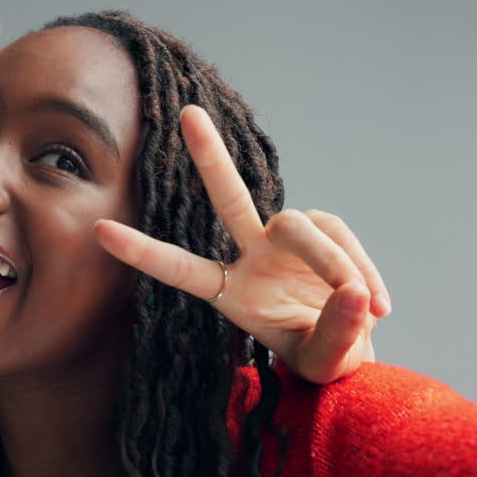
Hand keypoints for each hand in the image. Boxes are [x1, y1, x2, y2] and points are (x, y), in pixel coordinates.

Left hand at [94, 105, 390, 383]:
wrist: (352, 344)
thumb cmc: (322, 356)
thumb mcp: (324, 364)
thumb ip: (336, 335)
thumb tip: (355, 295)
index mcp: (230, 292)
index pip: (179, 269)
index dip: (142, 251)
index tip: (98, 230)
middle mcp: (251, 254)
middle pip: (229, 198)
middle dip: (210, 156)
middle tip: (188, 113)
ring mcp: (286, 237)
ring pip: (304, 229)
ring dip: (335, 265)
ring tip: (369, 307)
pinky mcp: (323, 228)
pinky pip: (342, 241)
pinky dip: (363, 271)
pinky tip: (377, 303)